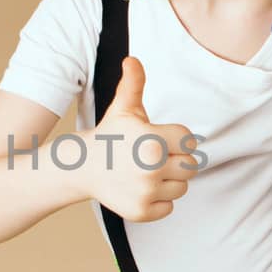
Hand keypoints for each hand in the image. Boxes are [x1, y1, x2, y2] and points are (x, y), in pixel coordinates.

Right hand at [86, 57, 199, 222]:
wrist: (82, 167)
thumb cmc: (110, 134)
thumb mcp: (122, 108)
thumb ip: (134, 83)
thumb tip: (132, 60)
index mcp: (153, 140)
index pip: (189, 141)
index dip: (174, 139)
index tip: (156, 138)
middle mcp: (151, 168)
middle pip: (190, 166)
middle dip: (174, 160)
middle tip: (151, 156)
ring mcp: (146, 192)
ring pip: (181, 188)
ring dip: (168, 181)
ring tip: (145, 172)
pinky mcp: (141, 212)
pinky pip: (168, 207)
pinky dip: (158, 201)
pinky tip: (139, 188)